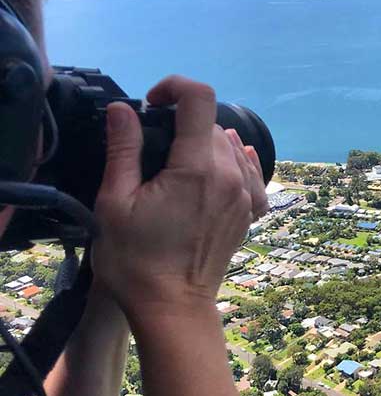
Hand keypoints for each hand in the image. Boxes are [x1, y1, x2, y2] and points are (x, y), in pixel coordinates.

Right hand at [91, 75, 267, 331]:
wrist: (171, 307)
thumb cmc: (136, 262)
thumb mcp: (115, 202)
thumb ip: (123, 149)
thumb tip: (122, 110)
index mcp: (196, 169)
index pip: (200, 99)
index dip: (173, 88)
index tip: (151, 103)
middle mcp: (230, 177)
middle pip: (212, 125)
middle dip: (182, 123)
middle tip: (153, 145)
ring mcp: (245, 195)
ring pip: (231, 146)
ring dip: (205, 143)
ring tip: (176, 162)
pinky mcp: (249, 212)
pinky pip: (251, 173)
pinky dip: (235, 163)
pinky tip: (221, 166)